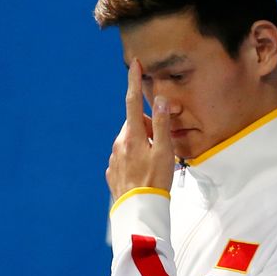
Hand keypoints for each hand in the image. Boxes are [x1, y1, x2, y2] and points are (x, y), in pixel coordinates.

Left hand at [106, 58, 173, 198]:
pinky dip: (135, 160)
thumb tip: (160, 100)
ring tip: (154, 165)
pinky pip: (125, 158)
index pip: (133, 102)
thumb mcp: (164, 151)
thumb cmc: (155, 181)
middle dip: (149, 129)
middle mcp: (119, 143)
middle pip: (136, 125)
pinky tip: (143, 173)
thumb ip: (162, 125)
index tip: (134, 64)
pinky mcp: (112, 171)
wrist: (138, 210)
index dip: (134, 82)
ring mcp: (113, 158)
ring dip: (143, 145)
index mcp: (132, 135)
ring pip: (130, 141)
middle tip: (162, 147)